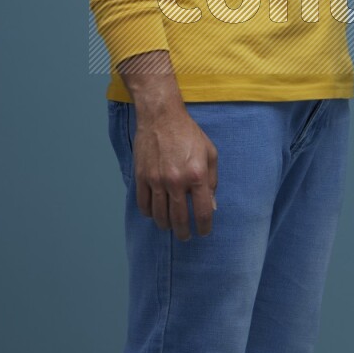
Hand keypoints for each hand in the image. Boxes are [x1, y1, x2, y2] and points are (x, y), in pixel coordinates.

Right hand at [133, 107, 218, 239]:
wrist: (161, 116)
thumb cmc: (189, 134)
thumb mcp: (210, 153)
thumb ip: (212, 181)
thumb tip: (211, 206)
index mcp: (197, 175)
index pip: (202, 212)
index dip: (204, 227)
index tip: (204, 232)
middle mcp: (176, 181)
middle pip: (179, 219)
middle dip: (184, 232)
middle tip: (185, 236)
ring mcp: (156, 180)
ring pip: (159, 216)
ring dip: (166, 226)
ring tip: (170, 227)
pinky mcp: (141, 177)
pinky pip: (143, 204)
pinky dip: (149, 213)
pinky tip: (155, 213)